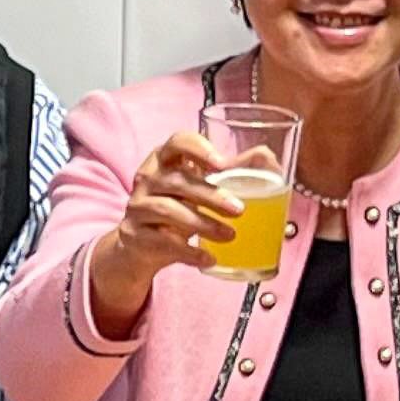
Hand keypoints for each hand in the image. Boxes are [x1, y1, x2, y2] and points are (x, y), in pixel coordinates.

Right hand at [86, 132, 237, 332]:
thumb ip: (228, 171)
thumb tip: (263, 155)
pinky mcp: (135, 235)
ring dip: (203, 224)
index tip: (222, 164)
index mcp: (164, 158)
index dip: (199, 149)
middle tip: (239, 210)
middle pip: (177, 181)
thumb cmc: (177, 205)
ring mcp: (138, 206)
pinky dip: (189, 252)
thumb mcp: (198, 186)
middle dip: (211, 195)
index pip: (177, 142)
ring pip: (168, 210)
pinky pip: (163, 242)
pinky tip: (209, 258)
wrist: (141, 245)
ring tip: (230, 236)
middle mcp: (147, 178)